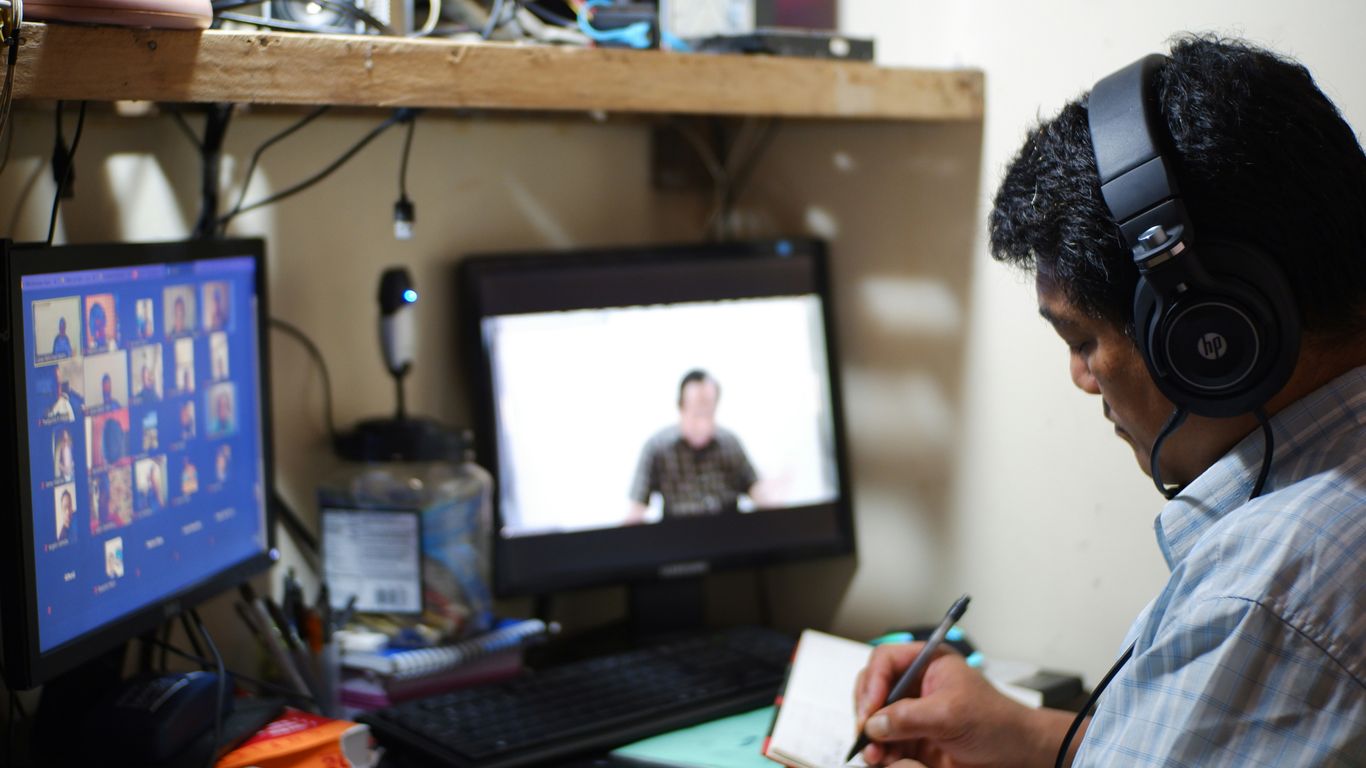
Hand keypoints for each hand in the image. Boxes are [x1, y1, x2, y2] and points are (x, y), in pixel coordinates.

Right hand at [854, 643, 1070, 767]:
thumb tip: (874, 724)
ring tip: (873, 755)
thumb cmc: (996, 723)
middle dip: (866, 712)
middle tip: (864, 734)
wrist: (1018, 754)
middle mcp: (915, 683)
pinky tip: (882, 760)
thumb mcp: (952, 714)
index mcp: (927, 662)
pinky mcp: (913, 737)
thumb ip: (910, 717)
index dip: (872, 684)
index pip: (885, 661)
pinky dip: (880, 751)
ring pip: (875, 718)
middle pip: (873, 688)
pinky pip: (886, 741)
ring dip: (871, 737)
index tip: (869, 711)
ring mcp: (913, 711)